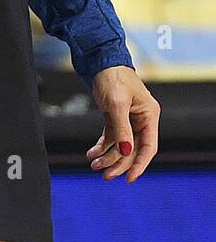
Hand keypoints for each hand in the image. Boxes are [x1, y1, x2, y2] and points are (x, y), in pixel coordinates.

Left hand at [88, 66, 159, 181]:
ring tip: (94, 164)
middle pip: (133, 149)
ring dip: (108, 156)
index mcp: (149, 116)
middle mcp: (142, 120)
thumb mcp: (116, 104)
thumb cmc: (112, 77)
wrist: (101, 62)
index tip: (130, 178)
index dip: (139, 164)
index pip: (148, 147)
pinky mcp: (116, 117)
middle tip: (105, 175)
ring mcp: (129, 119)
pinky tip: (92, 154)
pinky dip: (102, 146)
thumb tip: (126, 151)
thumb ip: (121, 128)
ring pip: (121, 145)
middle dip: (119, 163)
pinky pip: (112, 137)